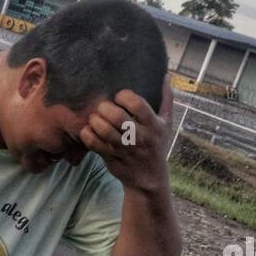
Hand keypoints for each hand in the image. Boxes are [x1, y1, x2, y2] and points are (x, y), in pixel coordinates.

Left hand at [79, 73, 173, 194]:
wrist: (149, 179)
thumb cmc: (157, 146)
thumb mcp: (166, 124)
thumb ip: (166, 99)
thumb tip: (166, 76)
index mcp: (154, 125)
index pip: (138, 105)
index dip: (125, 96)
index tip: (119, 96)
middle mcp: (140, 137)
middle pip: (118, 117)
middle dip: (105, 108)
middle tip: (102, 107)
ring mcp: (124, 149)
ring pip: (104, 131)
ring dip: (95, 120)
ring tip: (94, 117)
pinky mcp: (112, 158)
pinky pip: (95, 145)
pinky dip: (88, 135)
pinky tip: (88, 129)